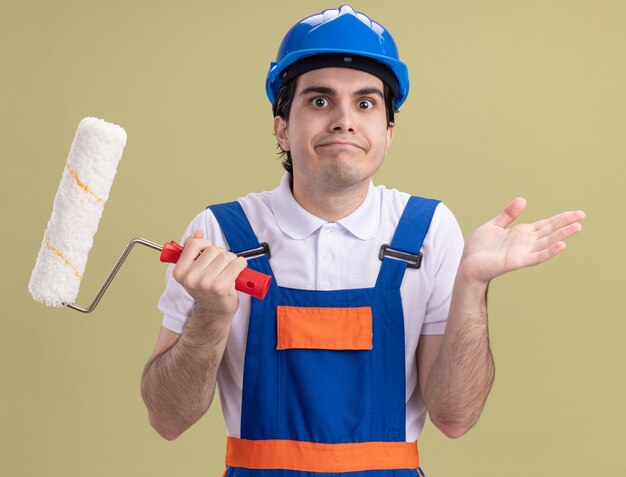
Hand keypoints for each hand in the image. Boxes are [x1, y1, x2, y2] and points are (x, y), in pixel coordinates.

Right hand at [172, 229, 246, 317]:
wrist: (214, 311)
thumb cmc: (206, 289)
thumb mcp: (193, 270)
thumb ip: (192, 250)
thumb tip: (198, 232)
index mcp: (180, 271)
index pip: (193, 244)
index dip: (205, 244)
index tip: (208, 251)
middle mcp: (191, 277)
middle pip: (213, 249)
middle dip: (221, 254)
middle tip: (220, 267)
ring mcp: (206, 282)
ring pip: (226, 256)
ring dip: (232, 260)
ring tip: (228, 271)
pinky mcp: (221, 287)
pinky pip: (237, 264)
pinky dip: (241, 265)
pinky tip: (238, 272)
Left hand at [460, 198, 584, 282]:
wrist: (468, 264)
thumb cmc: (479, 247)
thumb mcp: (494, 225)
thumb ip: (508, 214)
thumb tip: (523, 200)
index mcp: (521, 233)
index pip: (546, 224)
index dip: (560, 218)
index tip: (576, 213)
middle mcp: (525, 242)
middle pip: (550, 231)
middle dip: (565, 223)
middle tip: (582, 215)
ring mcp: (523, 252)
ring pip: (547, 242)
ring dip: (562, 235)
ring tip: (577, 227)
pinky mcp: (517, 261)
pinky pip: (536, 256)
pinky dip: (549, 251)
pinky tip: (561, 245)